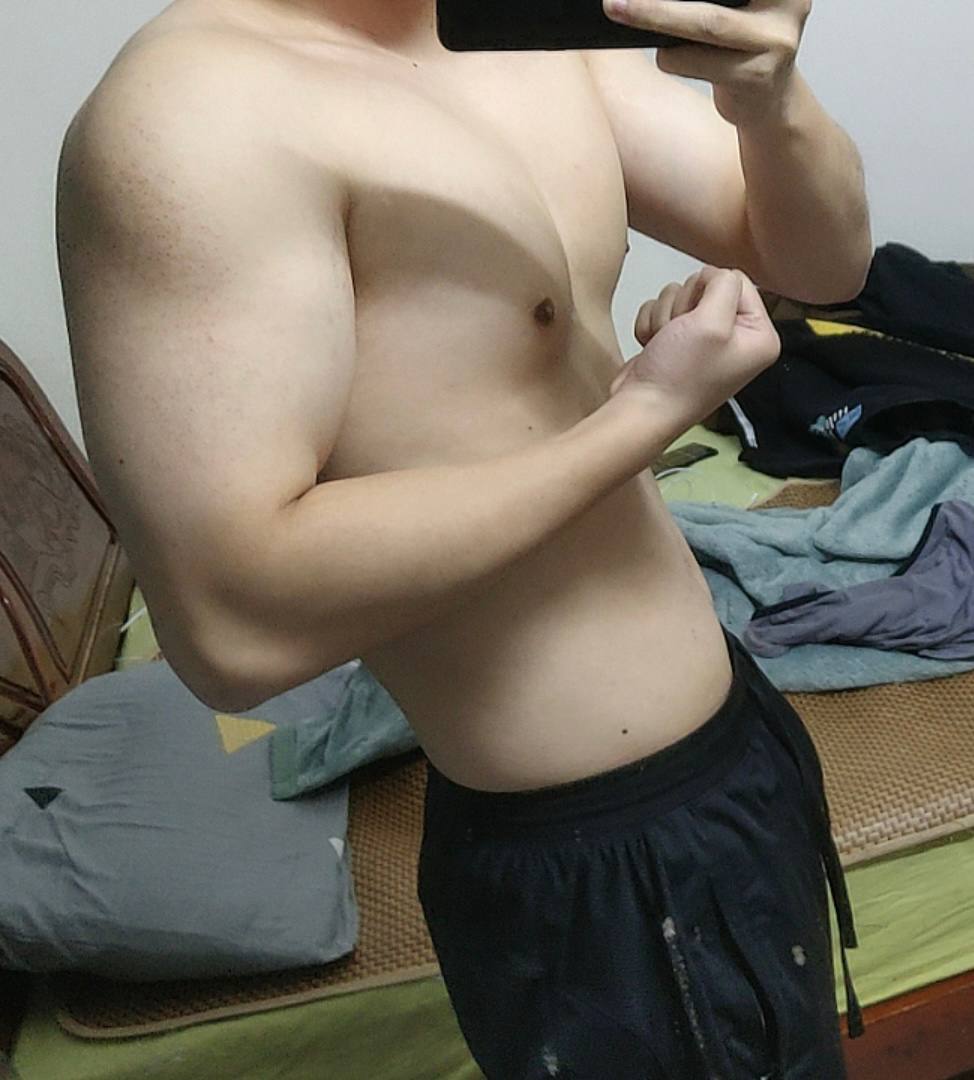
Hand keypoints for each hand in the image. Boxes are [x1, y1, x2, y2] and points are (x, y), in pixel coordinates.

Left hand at [603, 0, 811, 125]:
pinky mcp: (756, 76)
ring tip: (623, 13)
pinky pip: (697, 62)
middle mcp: (787, 2)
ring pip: (706, 25)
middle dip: (659, 0)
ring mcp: (775, 40)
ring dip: (655, 20)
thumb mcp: (735, 8)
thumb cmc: (742, 47)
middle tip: (614, 0)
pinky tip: (669, 58)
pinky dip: (672, 59)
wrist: (769, 102)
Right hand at [610, 266, 779, 429]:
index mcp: (758, 335)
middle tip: (682, 336)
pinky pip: (662, 311)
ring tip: (667, 345)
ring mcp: (705, 340)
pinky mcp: (678, 342)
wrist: (641, 409)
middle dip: (685, 307)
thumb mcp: (711, 321)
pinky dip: (653, 326)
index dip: (711, 292)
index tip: (700, 321)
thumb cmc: (679, 375)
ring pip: (681, 296)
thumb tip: (713, 275)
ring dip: (666, 317)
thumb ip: (722, 285)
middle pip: (708, 287)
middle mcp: (736, 337)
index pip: (738, 281)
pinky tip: (655, 348)